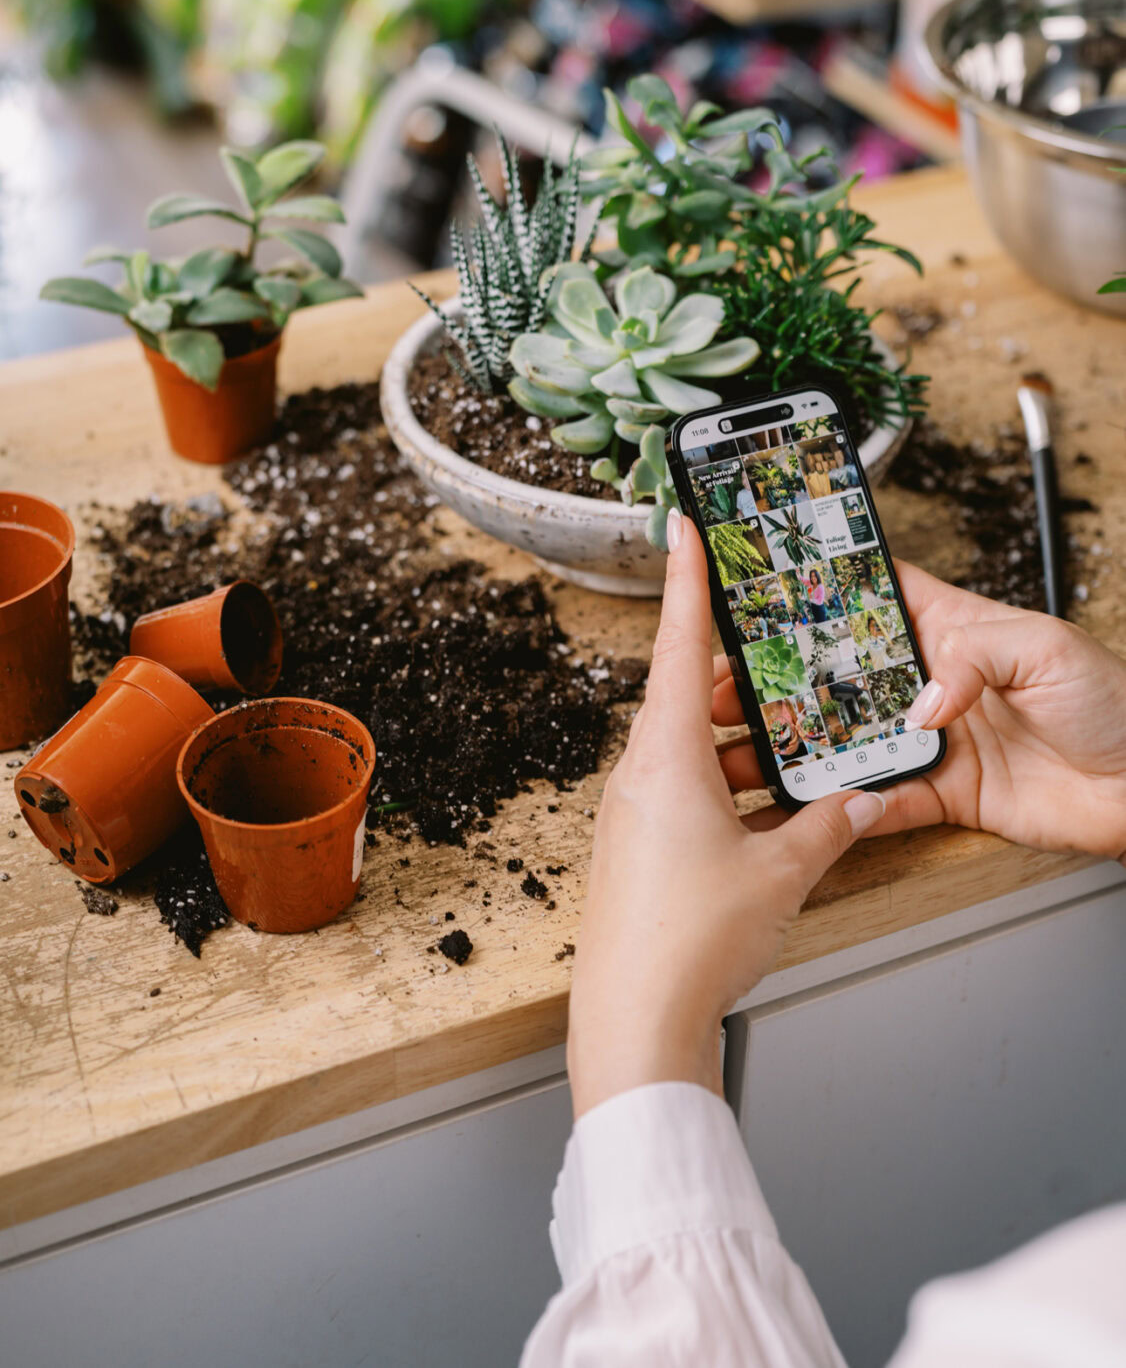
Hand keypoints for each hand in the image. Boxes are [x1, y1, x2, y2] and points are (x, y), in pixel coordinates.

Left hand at [567, 511, 885, 1119]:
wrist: (633, 1021)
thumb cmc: (691, 942)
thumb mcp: (781, 875)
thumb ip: (825, 828)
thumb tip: (854, 801)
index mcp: (666, 759)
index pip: (676, 646)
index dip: (684, 582)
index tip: (680, 528)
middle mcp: (638, 775)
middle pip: (684, 696)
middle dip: (730, 674)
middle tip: (772, 653)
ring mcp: (630, 813)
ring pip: (684, 747)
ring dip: (731, 739)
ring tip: (785, 740)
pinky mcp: (633, 849)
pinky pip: (679, 791)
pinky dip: (719, 783)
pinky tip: (759, 810)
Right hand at [714, 562, 1125, 861]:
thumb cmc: (1114, 702)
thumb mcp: (1046, 647)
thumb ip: (973, 656)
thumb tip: (921, 700)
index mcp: (950, 628)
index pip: (872, 597)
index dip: (819, 593)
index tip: (763, 593)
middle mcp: (929, 683)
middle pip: (838, 674)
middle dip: (782, 678)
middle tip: (730, 685)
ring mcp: (930, 740)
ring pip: (844, 739)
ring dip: (797, 743)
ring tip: (744, 745)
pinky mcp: (941, 793)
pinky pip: (880, 801)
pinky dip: (842, 807)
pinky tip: (803, 804)